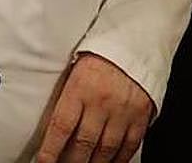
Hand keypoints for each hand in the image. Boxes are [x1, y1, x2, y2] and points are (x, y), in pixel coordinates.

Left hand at [36, 53, 153, 162]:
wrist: (135, 41)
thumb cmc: (99, 54)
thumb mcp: (75, 69)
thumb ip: (66, 97)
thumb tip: (53, 127)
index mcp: (80, 87)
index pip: (60, 127)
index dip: (50, 151)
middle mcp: (101, 102)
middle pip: (83, 144)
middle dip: (71, 162)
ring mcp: (123, 111)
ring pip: (105, 150)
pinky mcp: (141, 115)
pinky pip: (129, 145)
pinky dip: (118, 159)